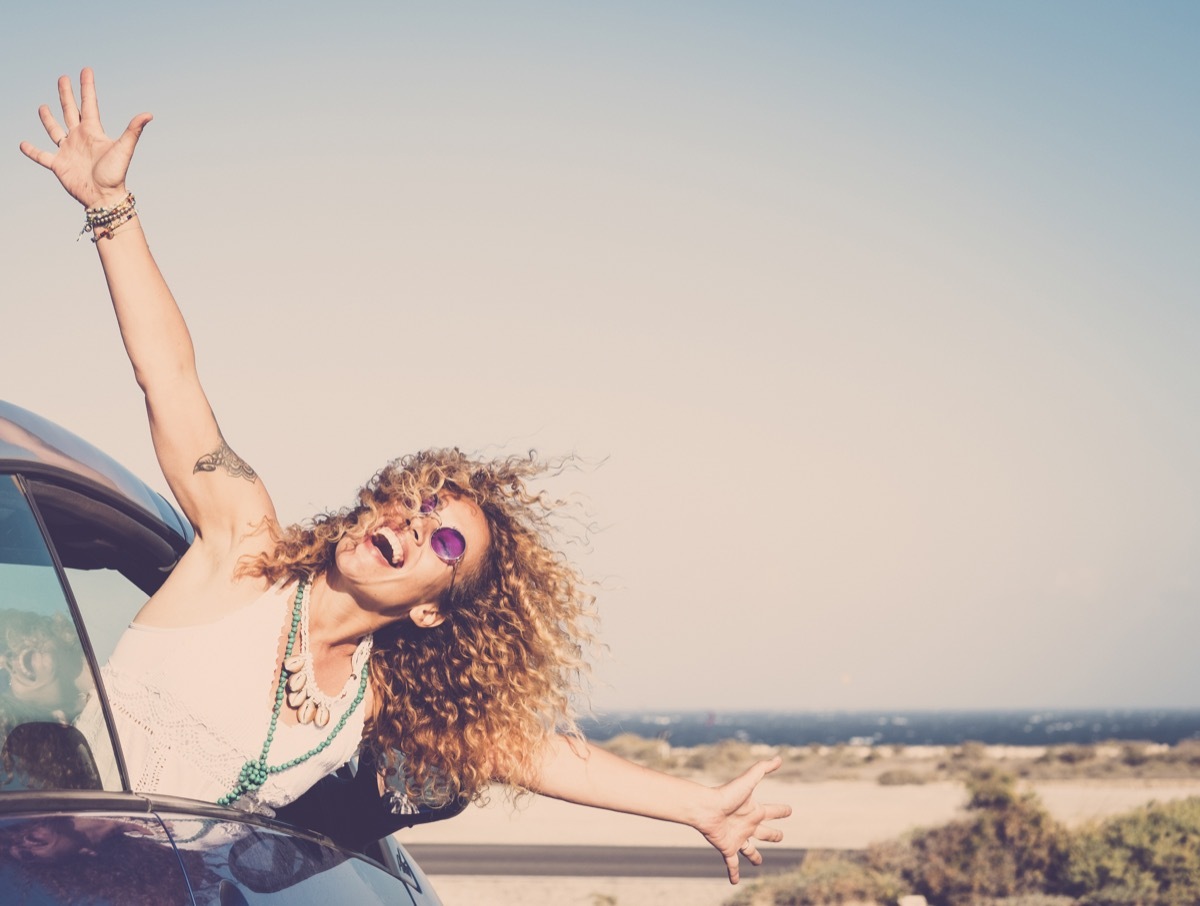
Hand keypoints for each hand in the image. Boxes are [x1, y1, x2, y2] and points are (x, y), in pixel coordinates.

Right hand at [19, 67, 151, 208]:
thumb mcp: (124, 149)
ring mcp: (68, 151)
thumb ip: (133, 130)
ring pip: (55, 130)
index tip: (86, 70)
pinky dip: (32, 151)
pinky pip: (42, 155)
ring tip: (43, 107)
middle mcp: (80, 138)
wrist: (104, 197)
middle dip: (66, 95)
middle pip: (70, 111)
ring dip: (48, 119)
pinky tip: (23, 144)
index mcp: (93, 132)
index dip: (87, 87)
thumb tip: (149, 114)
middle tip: (63, 78)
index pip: (88, 104)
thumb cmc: (115, 175)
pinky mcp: (58, 164)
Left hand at [695, 756, 791, 883]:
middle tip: (780, 836)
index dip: (782, 811)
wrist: (705, 808)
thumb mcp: (748, 780)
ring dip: (754, 856)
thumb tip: (779, 758)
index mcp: (755, 810)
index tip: (789, 810)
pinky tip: (735, 882)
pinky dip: (734, 873)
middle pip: (765, 832)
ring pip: (750, 850)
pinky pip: (733, 863)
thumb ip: (763, 768)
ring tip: (758, 862)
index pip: (773, 811)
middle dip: (773, 834)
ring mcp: (738, 837)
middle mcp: (748, 825)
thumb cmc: (726, 794)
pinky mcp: (728, 848)